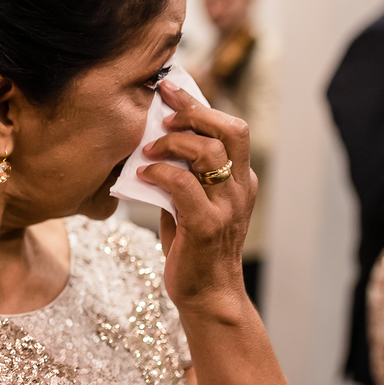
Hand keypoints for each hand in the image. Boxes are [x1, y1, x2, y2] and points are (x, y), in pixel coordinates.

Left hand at [136, 80, 256, 314]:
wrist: (207, 295)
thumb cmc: (191, 246)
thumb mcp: (188, 202)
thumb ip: (181, 173)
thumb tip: (151, 141)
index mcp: (240, 179)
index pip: (230, 128)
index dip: (200, 105)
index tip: (170, 89)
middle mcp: (240, 189)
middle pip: (230, 130)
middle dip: (193, 111)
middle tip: (162, 109)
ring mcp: (226, 207)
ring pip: (209, 152)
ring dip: (173, 143)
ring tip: (148, 149)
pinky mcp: (206, 226)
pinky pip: (184, 185)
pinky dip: (161, 174)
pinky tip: (143, 175)